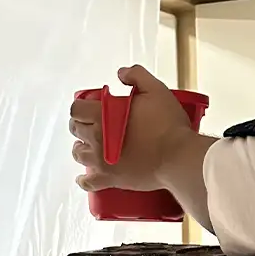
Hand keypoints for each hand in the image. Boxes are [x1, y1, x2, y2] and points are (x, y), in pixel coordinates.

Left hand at [69, 65, 191, 192]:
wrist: (178, 157)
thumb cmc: (168, 125)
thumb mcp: (156, 90)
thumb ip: (137, 76)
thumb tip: (122, 73)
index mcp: (104, 116)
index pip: (77, 109)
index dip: (80, 106)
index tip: (89, 106)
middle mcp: (97, 138)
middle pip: (75, 129)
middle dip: (81, 124)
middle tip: (92, 123)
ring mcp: (102, 161)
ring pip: (78, 154)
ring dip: (82, 147)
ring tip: (91, 144)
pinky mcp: (111, 179)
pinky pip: (88, 182)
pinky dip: (84, 179)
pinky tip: (86, 176)